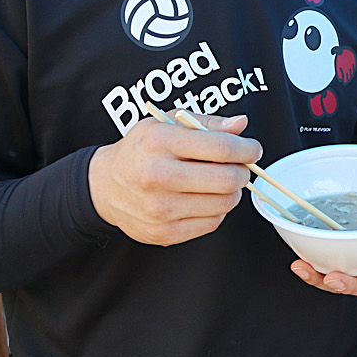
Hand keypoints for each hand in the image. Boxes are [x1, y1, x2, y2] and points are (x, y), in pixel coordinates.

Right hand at [88, 113, 258, 246]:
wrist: (104, 185)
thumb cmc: (142, 150)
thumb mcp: (167, 124)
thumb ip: (207, 123)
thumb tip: (241, 125)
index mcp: (159, 142)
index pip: (221, 147)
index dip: (247, 149)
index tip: (252, 149)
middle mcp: (157, 176)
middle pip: (228, 179)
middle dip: (242, 171)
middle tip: (238, 166)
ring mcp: (159, 208)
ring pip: (225, 203)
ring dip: (232, 192)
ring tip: (219, 182)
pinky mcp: (163, 233)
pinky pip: (212, 223)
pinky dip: (217, 210)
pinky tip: (204, 199)